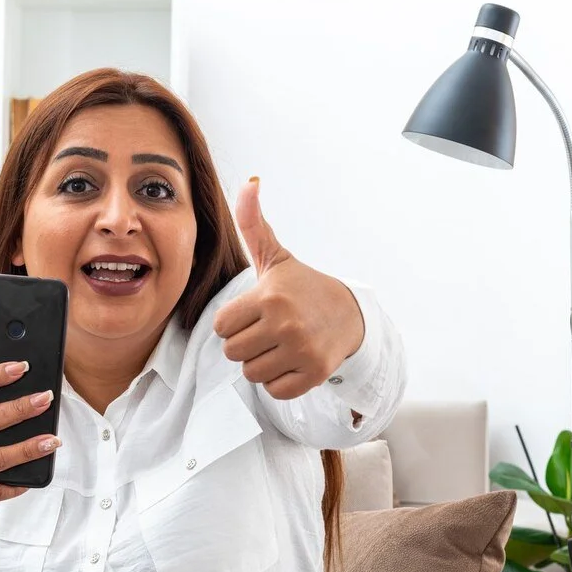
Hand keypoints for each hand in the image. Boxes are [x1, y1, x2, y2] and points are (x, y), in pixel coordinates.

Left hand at [213, 177, 364, 399]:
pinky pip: (275, 390)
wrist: (351, 315)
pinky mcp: (313, 373)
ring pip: (251, 374)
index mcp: (269, 296)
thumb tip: (249, 181)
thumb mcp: (276, 258)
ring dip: (261, 364)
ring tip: (280, 346)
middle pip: (232, 352)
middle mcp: (284, 323)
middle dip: (246, 344)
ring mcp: (301, 350)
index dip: (234, 322)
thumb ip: (253, 224)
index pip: (221, 326)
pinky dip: (280, 382)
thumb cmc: (303, 288)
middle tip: (267, 332)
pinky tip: (292, 362)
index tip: (254, 314)